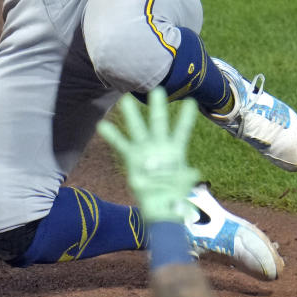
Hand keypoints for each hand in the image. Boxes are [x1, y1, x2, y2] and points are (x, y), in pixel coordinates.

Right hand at [97, 87, 200, 224]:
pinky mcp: (132, 159)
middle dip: (158, 108)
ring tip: (125, 99)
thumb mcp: (184, 184)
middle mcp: (159, 146)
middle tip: (157, 90)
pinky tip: (102, 125)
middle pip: (158, 123)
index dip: (186, 118)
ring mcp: (145, 151)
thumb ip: (187, 177)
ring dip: (132, 115)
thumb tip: (194, 172)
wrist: (160, 207)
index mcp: (176, 150)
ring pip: (138, 129)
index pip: (182, 131)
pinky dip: (113, 136)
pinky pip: (121, 145)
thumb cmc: (175, 194)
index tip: (191, 101)